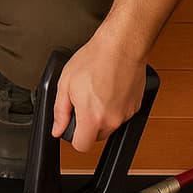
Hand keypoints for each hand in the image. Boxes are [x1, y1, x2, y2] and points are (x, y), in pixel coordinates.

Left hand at [51, 34, 146, 152]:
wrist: (121, 46)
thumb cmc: (95, 59)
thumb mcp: (66, 83)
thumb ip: (60, 111)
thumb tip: (57, 128)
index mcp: (92, 117)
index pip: (82, 146)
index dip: (74, 137)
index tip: (72, 126)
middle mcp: (112, 120)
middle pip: (96, 136)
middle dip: (88, 123)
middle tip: (83, 101)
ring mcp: (126, 114)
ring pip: (110, 125)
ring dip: (102, 115)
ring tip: (97, 91)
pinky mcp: (136, 106)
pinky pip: (121, 114)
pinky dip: (115, 107)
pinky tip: (109, 88)